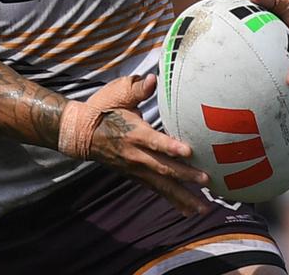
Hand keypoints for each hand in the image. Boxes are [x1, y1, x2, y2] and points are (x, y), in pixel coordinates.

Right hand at [80, 75, 210, 215]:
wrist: (80, 132)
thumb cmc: (102, 110)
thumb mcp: (117, 94)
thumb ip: (137, 89)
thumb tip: (153, 79)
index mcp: (133, 133)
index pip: (154, 142)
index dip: (171, 147)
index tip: (189, 151)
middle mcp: (135, 154)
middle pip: (163, 168)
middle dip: (185, 175)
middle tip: (207, 179)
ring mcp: (135, 168)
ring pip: (161, 185)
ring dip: (183, 196)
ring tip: (203, 208)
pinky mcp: (135, 175)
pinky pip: (155, 189)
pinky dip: (172, 200)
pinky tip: (187, 210)